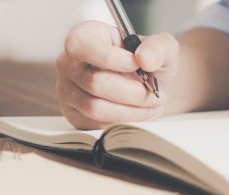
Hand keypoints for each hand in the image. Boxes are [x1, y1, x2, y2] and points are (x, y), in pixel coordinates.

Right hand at [56, 21, 178, 129]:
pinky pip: (96, 125)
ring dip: (130, 110)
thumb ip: (157, 47)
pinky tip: (139, 113)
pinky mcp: (75, 115)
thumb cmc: (147, 62)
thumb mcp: (160, 47)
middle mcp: (68, 63)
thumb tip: (145, 59)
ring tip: (151, 105)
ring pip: (96, 108)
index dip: (108, 58)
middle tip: (154, 94)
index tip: (136, 65)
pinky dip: (123, 122)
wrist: (147, 85)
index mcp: (84, 36)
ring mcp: (68, 91)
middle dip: (132, 92)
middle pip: (94, 83)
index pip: (80, 46)